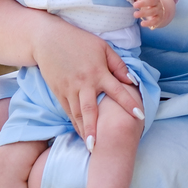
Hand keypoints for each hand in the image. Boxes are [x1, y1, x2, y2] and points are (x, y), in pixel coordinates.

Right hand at [28, 12, 143, 143]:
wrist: (47, 39)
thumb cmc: (79, 41)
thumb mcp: (102, 47)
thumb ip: (118, 65)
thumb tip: (131, 81)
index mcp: (97, 72)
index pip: (117, 90)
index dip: (129, 103)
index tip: (140, 116)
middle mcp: (83, 83)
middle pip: (90, 110)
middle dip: (94, 130)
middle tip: (98, 148)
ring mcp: (69, 89)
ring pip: (77, 114)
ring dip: (84, 131)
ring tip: (91, 147)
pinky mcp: (59, 92)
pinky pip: (68, 111)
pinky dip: (75, 123)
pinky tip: (81, 133)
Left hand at [129, 0, 170, 28]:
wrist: (161, 12)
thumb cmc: (149, 3)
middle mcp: (157, 3)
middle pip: (152, 1)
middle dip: (143, 3)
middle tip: (134, 5)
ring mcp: (159, 11)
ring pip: (152, 11)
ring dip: (144, 13)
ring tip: (135, 14)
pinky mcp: (158, 19)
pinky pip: (154, 21)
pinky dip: (149, 23)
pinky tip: (142, 24)